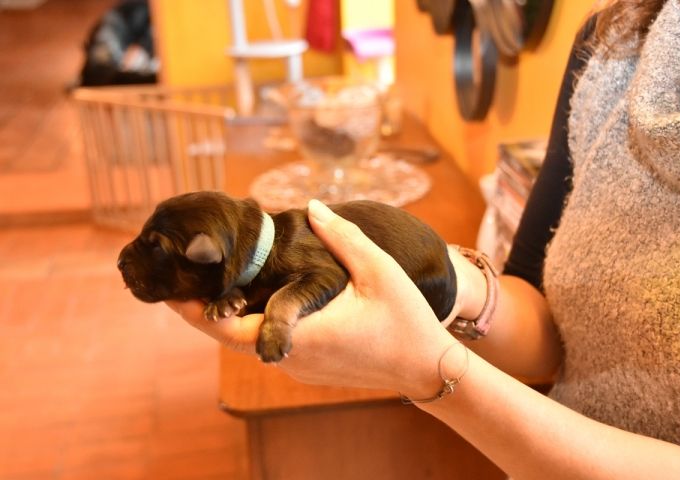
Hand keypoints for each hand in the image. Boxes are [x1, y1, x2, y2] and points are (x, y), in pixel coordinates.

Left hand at [167, 200, 457, 396]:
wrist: (427, 369)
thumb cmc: (407, 321)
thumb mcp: (379, 271)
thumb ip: (343, 236)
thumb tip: (312, 207)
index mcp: (303, 335)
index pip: (229, 329)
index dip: (196, 310)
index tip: (172, 287)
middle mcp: (293, 359)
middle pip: (230, 338)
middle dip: (202, 312)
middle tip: (177, 282)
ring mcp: (301, 369)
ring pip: (248, 344)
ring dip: (227, 318)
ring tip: (207, 287)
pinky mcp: (310, 370)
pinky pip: (267, 347)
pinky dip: (250, 325)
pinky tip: (249, 302)